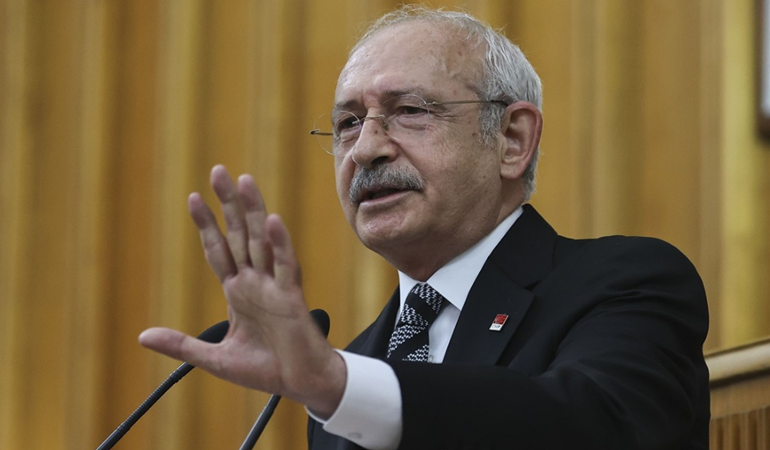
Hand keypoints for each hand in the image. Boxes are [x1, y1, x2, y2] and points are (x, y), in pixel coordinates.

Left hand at [139, 165, 345, 416]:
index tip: (193, 197)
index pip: (218, 250)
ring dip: (253, 210)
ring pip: (262, 240)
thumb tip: (142, 336)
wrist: (300, 384)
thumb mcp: (214, 359)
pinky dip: (279, 243)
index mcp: (238, 291)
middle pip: (240, 234)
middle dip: (229, 204)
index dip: (207, 225)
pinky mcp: (291, 297)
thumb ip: (181, 344)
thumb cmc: (265, 369)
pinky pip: (285, 265)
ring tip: (244, 180)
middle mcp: (255, 281)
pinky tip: (271, 220)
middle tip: (218, 170)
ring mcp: (274, 285)